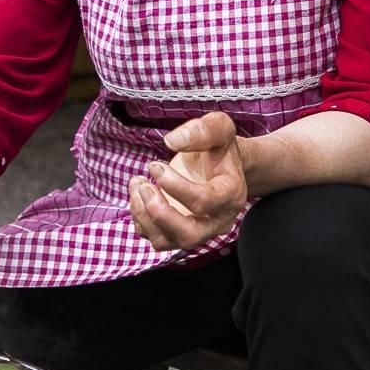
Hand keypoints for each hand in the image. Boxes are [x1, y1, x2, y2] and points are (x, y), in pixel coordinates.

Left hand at [129, 111, 248, 252]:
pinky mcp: (178, 233)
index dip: (174, 185)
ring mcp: (197, 231)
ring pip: (166, 241)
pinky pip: (155, 238)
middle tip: (144, 186)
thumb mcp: (219, 128)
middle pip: (188, 235)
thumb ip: (202, 130)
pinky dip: (140, 218)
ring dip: (144, 215)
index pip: (204, 201)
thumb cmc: (219, 148)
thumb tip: (172, 141)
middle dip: (159, 212)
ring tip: (137, 184)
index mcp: (231, 194)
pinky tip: (139, 193)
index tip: (155, 165)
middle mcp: (217, 220)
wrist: (221, 166)